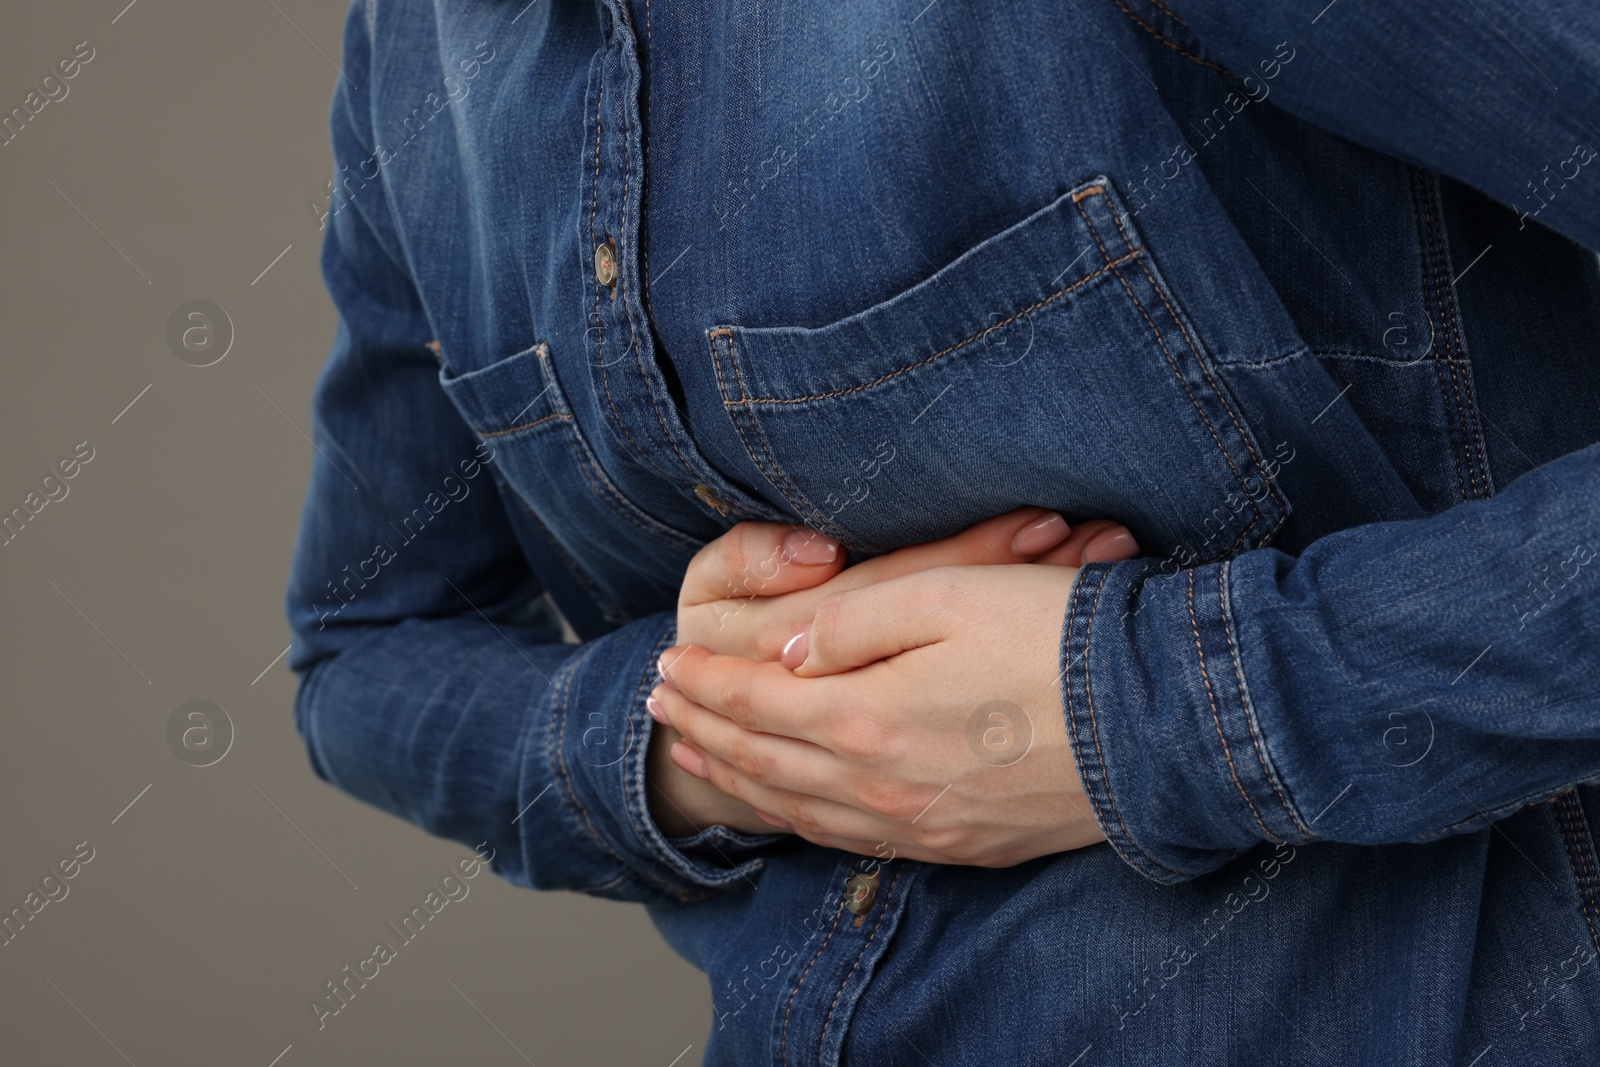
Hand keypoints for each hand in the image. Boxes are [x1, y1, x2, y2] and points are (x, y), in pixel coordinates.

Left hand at [646, 512, 1138, 838]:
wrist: (1162, 728)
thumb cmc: (1057, 642)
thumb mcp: (946, 596)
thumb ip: (853, 623)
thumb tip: (787, 651)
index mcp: (865, 716)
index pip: (756, 701)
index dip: (704, 681)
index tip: (664, 661)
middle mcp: (879, 784)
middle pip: (763, 759)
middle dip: (703, 727)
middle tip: (658, 703)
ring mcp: (919, 823)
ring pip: (799, 808)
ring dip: (739, 779)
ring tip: (698, 754)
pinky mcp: (960, 844)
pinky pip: (852, 840)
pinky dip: (800, 821)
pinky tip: (791, 807)